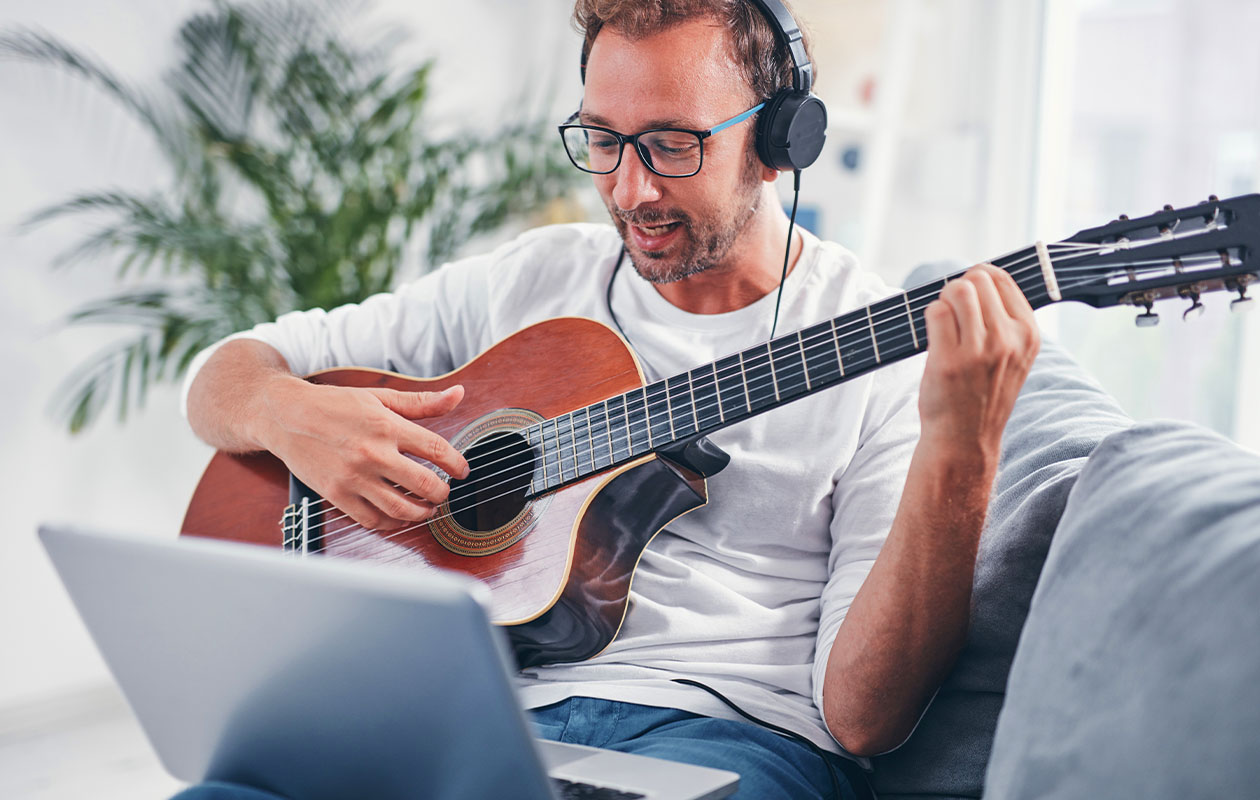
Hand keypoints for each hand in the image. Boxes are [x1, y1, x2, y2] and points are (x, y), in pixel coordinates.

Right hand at [253, 378, 470, 530]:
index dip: (457, 464)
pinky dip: (392, 522)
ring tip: (426, 508)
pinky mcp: (337, 495)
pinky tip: (399, 515)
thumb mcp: (379, 397)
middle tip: (443, 492)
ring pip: (401, 509)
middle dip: (442, 493)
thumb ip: (422, 402)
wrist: (285, 416)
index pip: (437, 450)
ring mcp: (354, 478)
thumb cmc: (334, 405)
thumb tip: (458, 394)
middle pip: (425, 484)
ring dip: (422, 512)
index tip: (462, 471)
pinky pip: (373, 520)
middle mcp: (372, 454)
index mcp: (386, 426)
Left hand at [919, 264, 1040, 461]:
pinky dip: (929, 318)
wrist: (965, 439)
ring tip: (944, 325)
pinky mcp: (949, 361)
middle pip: (976, 279)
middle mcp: (1008, 340)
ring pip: (956, 290)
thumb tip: (980, 275)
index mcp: (1028, 334)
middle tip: (953, 316)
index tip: (970, 297)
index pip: (1001, 278)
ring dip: (943, 301)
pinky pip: (934, 312)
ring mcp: (979, 351)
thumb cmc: (982, 393)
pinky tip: (935, 339)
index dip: (978, 279)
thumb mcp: (1012, 355)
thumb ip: (1005, 319)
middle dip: (958, 290)